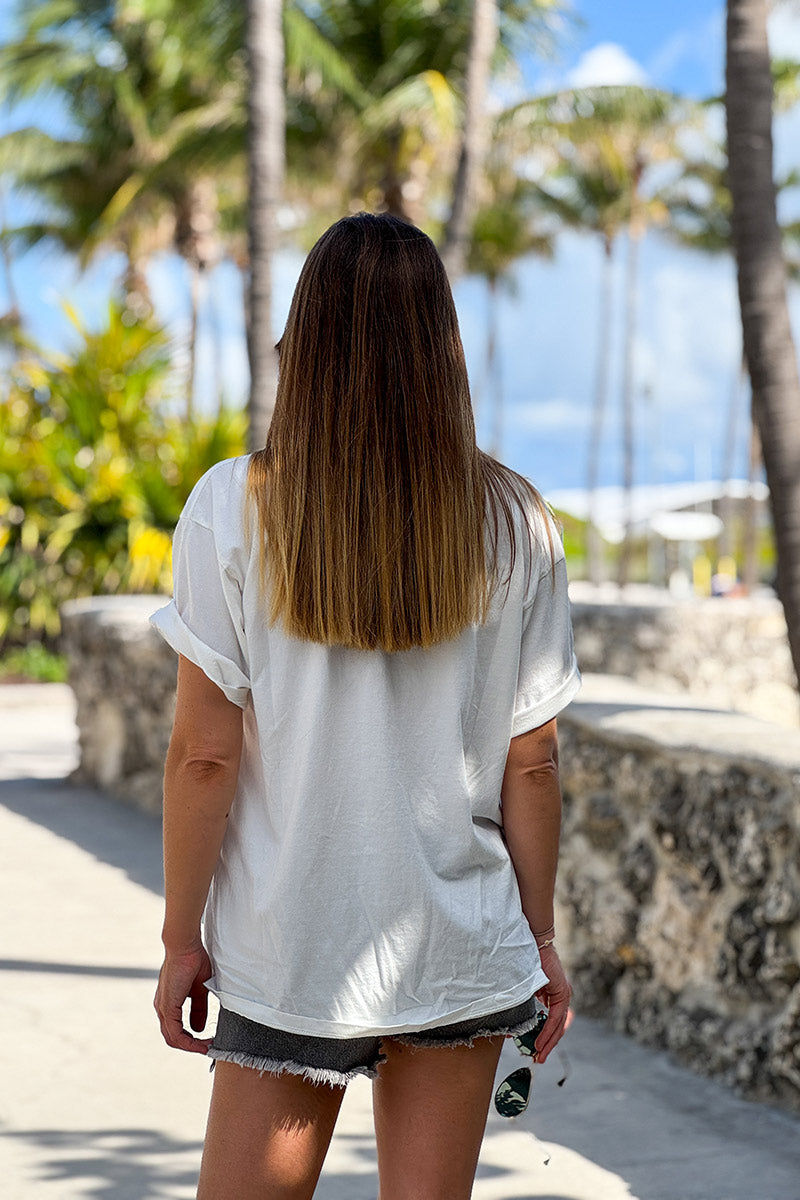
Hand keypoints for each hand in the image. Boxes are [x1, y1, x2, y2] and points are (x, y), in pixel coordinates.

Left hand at [154, 942, 213, 1053]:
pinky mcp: (167, 1007)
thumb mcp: (199, 989)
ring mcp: (162, 1009)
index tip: (208, 1040)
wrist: (185, 946)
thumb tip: (199, 1028)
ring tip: (207, 1047)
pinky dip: (189, 1042)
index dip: (191, 1039)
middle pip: (173, 1038)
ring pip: (172, 1038)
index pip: (176, 1030)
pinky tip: (202, 1042)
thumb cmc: (192, 960)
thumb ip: (199, 1009)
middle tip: (208, 1047)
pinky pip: (175, 1033)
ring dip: (191, 1046)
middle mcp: (162, 1008)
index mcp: (168, 1003)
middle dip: (191, 1046)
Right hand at [532, 943, 572, 1063]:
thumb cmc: (528, 962)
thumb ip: (529, 1002)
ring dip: (547, 1042)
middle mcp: (563, 996)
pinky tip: (539, 1042)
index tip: (537, 1052)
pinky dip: (547, 1031)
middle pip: (557, 1028)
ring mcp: (564, 994)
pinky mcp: (562, 993)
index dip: (546, 1038)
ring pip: (557, 1025)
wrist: (534, 943)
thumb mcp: (529, 987)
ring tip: (538, 1055)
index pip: (553, 1022)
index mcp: (556, 995)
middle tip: (538, 1060)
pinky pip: (555, 1018)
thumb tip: (520, 1019)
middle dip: (547, 1045)